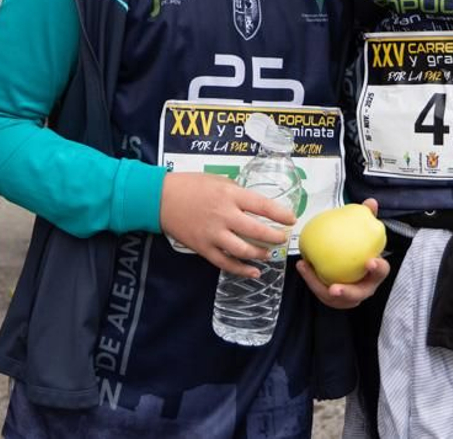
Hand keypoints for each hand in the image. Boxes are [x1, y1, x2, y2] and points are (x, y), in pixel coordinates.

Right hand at [159, 172, 295, 277]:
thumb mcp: (217, 180)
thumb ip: (236, 192)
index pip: (262, 206)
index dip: (280, 214)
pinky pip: (225, 262)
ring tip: (268, 254)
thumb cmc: (190, 185)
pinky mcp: (203, 248)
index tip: (292, 219)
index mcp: (230, 195)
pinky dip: (241, 270)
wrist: (160, 198)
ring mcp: (213, 234)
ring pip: (243, 250)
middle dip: (274, 237)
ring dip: (260, 254)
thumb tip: (254, 204)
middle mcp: (224, 215)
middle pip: (256, 231)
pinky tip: (253, 272)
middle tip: (282, 238)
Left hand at [296, 199, 389, 308]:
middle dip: (347, 293)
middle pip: (357, 294)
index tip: (370, 261)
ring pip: (336, 298)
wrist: (350, 262)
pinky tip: (302, 265)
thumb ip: (367, 219)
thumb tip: (370, 202)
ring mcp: (349, 296)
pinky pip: (321, 291)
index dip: (378, 268)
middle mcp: (364, 287)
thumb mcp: (363, 233)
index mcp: (375, 273)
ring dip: (319, 286)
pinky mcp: (334, 298)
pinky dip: (311, 279)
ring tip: (307, 269)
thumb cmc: (359, 248)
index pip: (381, 272)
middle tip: (334, 288)